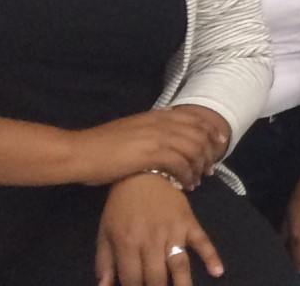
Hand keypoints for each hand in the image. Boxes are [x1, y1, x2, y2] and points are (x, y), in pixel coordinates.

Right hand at [72, 108, 226, 187]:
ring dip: (199, 166)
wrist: (81, 152)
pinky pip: (181, 163)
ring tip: (198, 180)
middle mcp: (161, 122)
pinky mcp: (152, 153)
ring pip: (193, 148)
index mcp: (156, 115)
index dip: (210, 129)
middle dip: (210, 151)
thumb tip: (168, 126)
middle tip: (211, 168)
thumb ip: (150, 127)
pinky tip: (186, 185)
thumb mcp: (131, 128)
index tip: (219, 142)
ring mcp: (158, 136)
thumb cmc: (101, 145)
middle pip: (199, 132)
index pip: (194, 117)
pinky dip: (187, 175)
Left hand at [94, 173, 221, 285]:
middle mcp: (151, 239)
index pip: (132, 278)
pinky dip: (212, 256)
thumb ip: (104, 262)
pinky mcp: (189, 222)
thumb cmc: (121, 207)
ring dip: (183, 283)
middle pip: (156, 276)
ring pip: (179, 263)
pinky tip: (218, 272)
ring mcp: (173, 230)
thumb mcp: (105, 232)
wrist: (143, 174)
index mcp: (127, 242)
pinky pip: (202, 240)